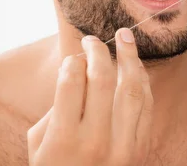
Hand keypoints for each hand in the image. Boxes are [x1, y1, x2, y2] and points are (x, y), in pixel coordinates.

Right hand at [27, 28, 152, 165]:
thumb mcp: (39, 143)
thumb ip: (56, 106)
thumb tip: (78, 70)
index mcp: (64, 139)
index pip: (71, 82)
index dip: (72, 61)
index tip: (72, 57)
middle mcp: (96, 141)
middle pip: (103, 80)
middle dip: (98, 51)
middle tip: (93, 39)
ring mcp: (123, 146)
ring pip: (133, 89)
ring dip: (130, 58)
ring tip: (125, 37)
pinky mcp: (141, 149)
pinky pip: (147, 106)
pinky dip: (143, 82)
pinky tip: (136, 67)